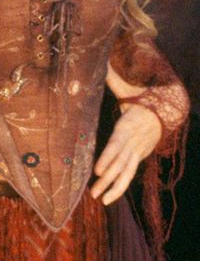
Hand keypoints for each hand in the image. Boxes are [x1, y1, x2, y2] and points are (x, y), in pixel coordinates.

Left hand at [92, 65, 162, 203]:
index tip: (98, 169)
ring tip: (99, 199)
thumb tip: (99, 62)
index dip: (108, 156)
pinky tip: (107, 196)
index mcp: (129, 125)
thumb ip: (112, 76)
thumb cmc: (140, 96)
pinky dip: (120, 185)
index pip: (117, 143)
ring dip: (114, 187)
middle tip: (93, 191)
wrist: (167, 109)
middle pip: (121, 163)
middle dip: (108, 178)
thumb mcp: (128, 86)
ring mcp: (139, 150)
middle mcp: (135, 141)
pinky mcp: (139, 156)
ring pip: (127, 172)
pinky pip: (129, 173)